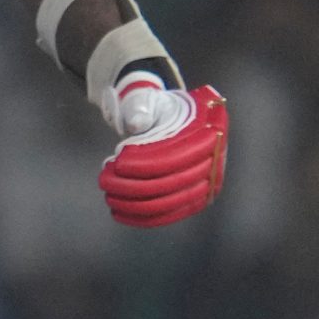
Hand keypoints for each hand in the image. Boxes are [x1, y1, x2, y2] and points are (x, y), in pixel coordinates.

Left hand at [100, 80, 227, 227]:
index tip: (117, 162)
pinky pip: (168, 215)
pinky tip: (118, 213)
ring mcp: (207, 185)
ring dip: (133, 204)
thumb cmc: (159, 111)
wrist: (175, 122)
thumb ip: (141, 108)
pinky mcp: (196, 201)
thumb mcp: (150, 100)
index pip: (175, 157)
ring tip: (108, 195)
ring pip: (167, 203)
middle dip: (131, 186)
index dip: (144, 164)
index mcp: (208, 134)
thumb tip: (137, 123)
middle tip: (103, 180)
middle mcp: (214, 163)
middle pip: (170, 184)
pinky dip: (142, 218)